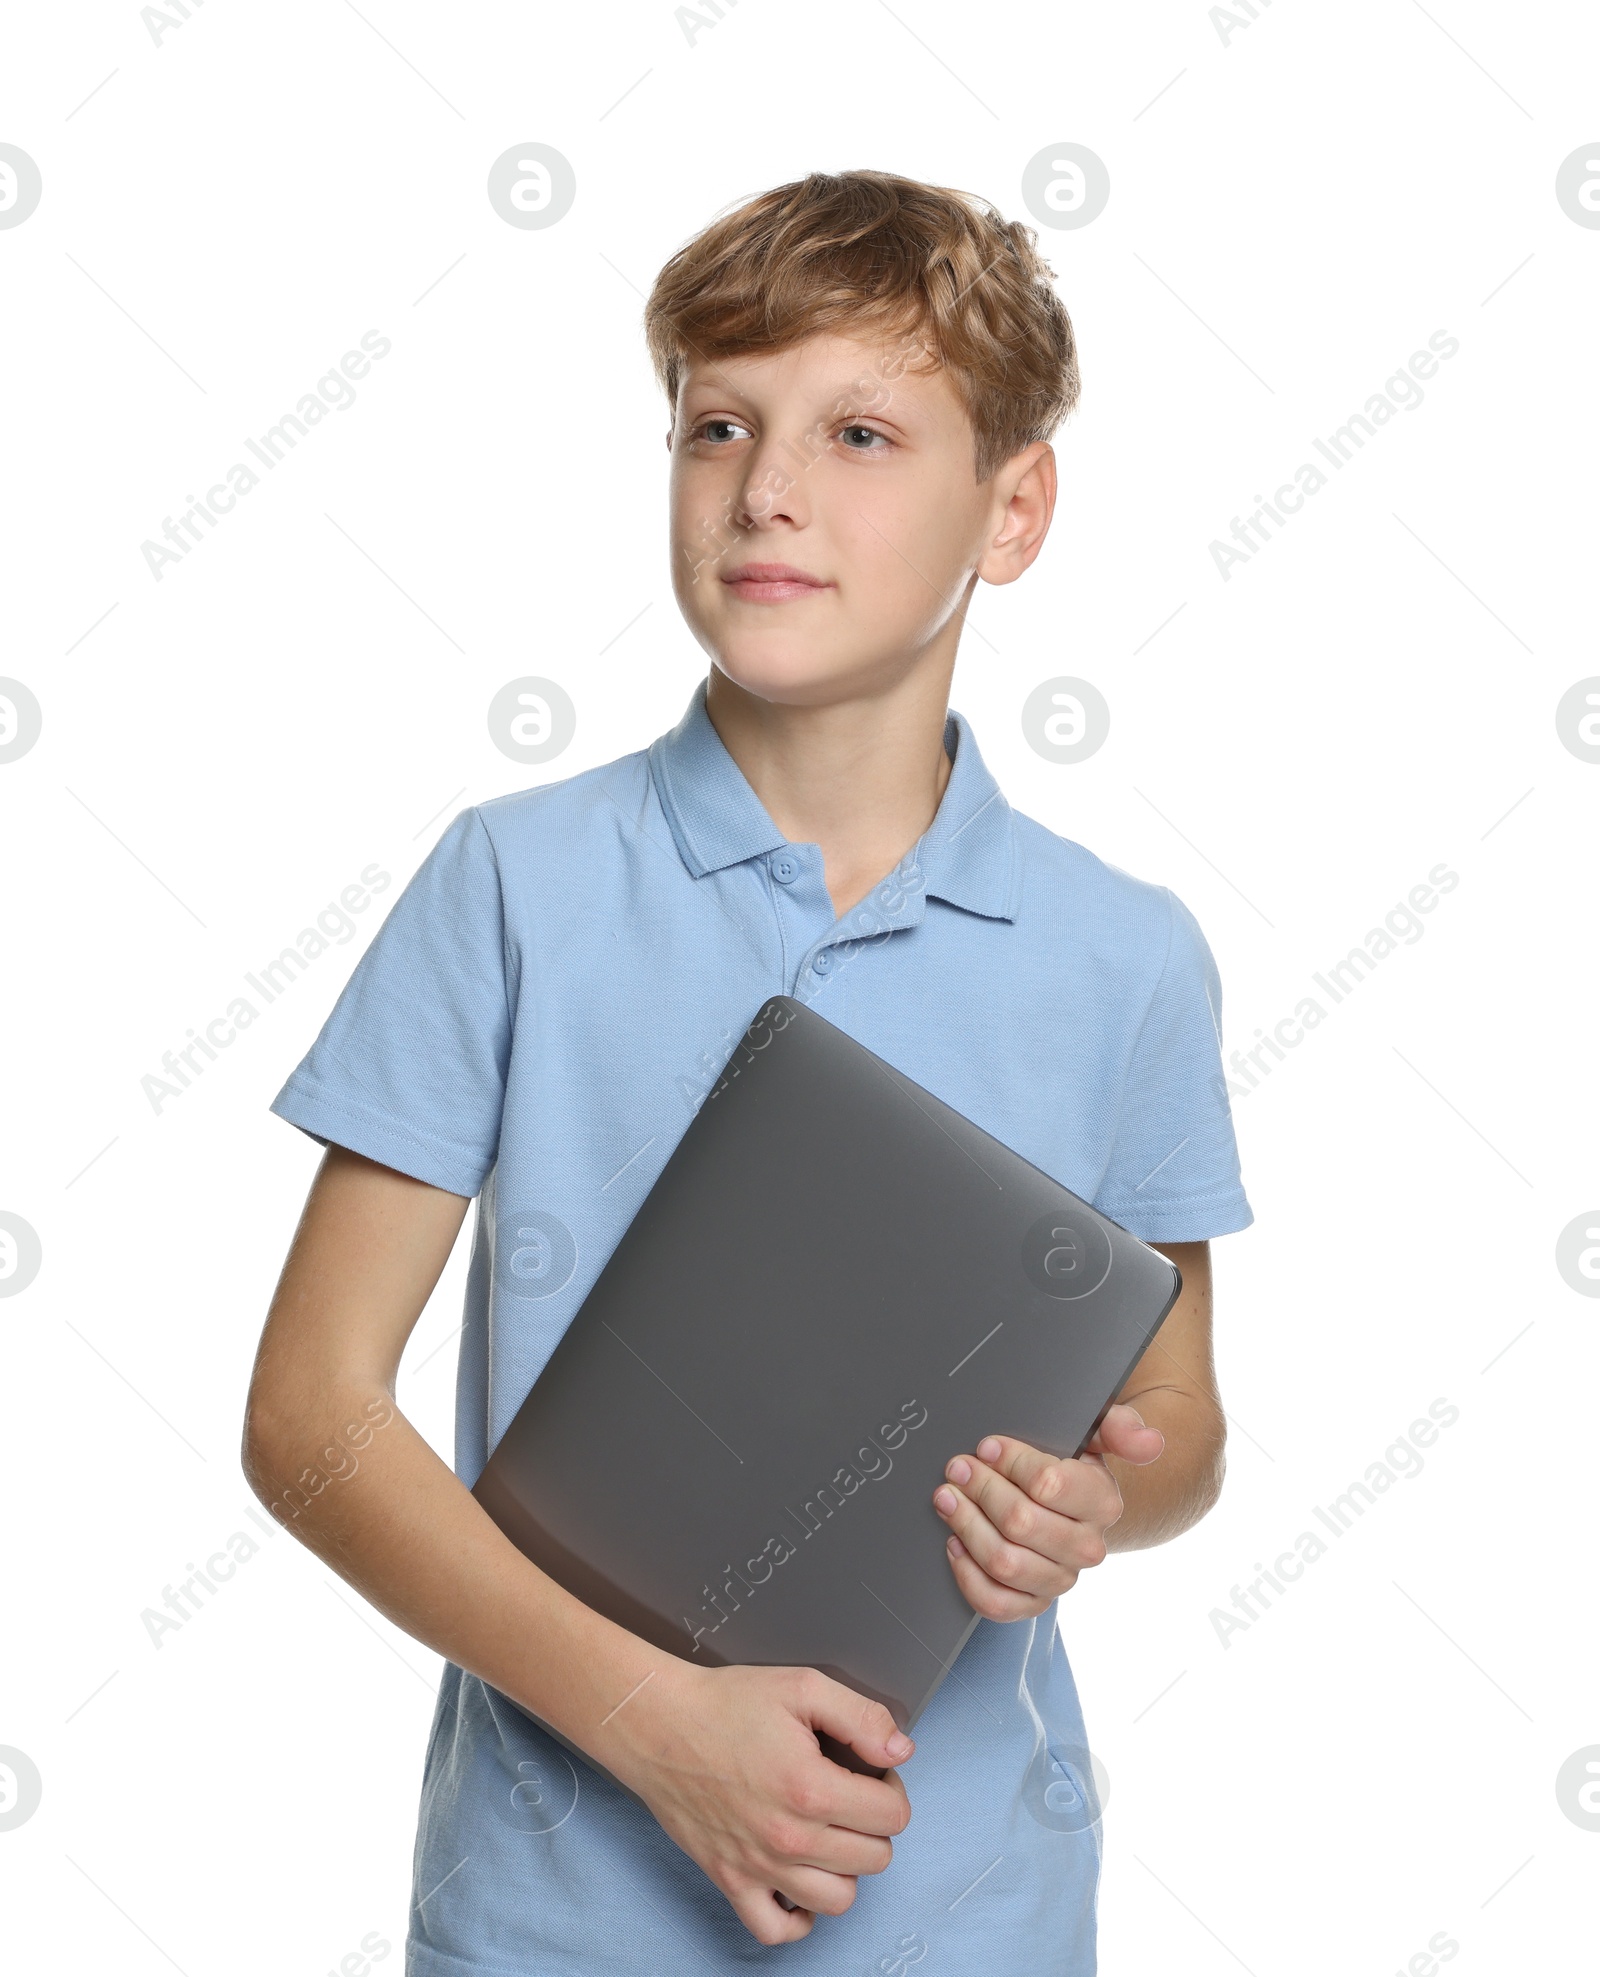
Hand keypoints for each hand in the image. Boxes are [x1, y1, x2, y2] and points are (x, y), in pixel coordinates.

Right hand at [603, 1660, 913, 1945]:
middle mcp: (789, 1839)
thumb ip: (862, 1717)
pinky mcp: (731, 1882)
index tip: (873, 1771)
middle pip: (874, 1858)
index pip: (893, 1816)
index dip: (891, 1787)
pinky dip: (798, 1916)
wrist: (659, 1725)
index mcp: (812, 1789)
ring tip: (829, 1832)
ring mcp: (760, 1867)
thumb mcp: (802, 1687)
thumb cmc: (725, 1704)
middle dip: (873, 1823)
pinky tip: (800, 1881)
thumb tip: (901, 1751)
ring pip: (839, 1899)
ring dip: (845, 1868)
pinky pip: (777, 1929)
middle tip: (851, 1793)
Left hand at [931, 1406, 1165, 1618]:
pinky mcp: (1034, 1603)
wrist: (1072, 1503)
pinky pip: (996, 1603)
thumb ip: (1121, 1427)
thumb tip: (1149, 1442)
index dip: (1010, 1462)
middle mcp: (1087, 1548)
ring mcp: (1061, 1580)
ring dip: (967, 1527)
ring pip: (1004, 1562)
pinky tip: (955, 1544)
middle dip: (981, 1491)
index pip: (1048, 1485)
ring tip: (948, 1498)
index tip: (987, 1447)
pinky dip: (968, 1575)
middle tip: (957, 1469)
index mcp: (1103, 1502)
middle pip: (1020, 1524)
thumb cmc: (1076, 1461)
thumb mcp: (1099, 1431)